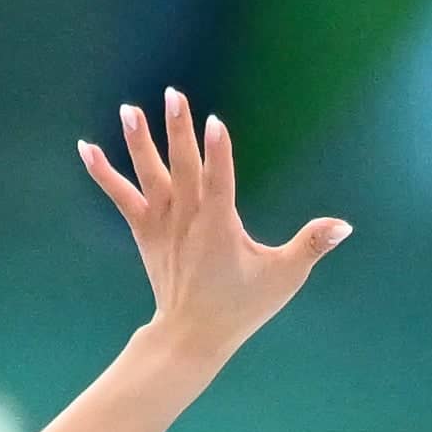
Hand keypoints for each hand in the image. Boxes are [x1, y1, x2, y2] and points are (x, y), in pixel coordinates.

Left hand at [79, 93, 347, 378]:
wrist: (190, 336)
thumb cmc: (241, 307)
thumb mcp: (283, 277)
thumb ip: (311, 246)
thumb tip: (344, 225)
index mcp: (219, 227)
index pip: (219, 181)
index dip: (218, 151)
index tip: (214, 122)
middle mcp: (187, 220)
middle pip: (183, 167)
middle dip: (179, 130)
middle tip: (174, 94)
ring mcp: (162, 225)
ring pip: (149, 176)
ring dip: (139, 142)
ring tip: (129, 109)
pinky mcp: (145, 232)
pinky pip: (121, 196)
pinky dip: (104, 173)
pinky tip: (86, 147)